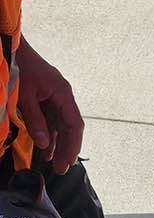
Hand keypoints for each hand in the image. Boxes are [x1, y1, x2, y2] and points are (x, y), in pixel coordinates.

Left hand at [15, 36, 83, 174]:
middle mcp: (63, 97)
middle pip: (70, 128)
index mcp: (63, 94)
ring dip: (57, 144)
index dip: (73, 145)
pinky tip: (45, 149)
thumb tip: (43, 144)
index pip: (75, 125)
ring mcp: (54, 97)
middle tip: (61, 169)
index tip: (68, 162)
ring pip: (60, 126)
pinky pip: (51, 120)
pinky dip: (48, 135)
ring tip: (53, 163)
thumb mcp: (25, 97)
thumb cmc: (20, 67)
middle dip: (67, 149)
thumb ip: (35, 121)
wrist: (13, 48)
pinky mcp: (45, 98)